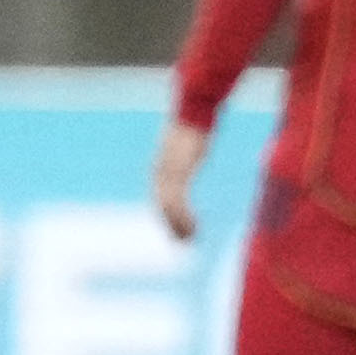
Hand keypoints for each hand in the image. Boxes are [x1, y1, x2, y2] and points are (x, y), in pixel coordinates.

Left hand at [148, 115, 210, 244]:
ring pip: (167, 208)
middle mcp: (160, 173)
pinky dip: (183, 218)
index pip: (160, 197)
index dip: (167, 215)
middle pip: (161, 205)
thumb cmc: (193, 131)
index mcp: (162, 169)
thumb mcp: (190, 147)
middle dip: (169, 224)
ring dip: (177, 225)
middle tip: (182, 241)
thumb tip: (195, 156)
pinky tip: (193, 229)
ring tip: (189, 239)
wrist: (192, 113)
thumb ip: (188, 155)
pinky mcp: (178, 173)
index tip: (176, 229)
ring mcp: (167, 174)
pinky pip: (176, 202)